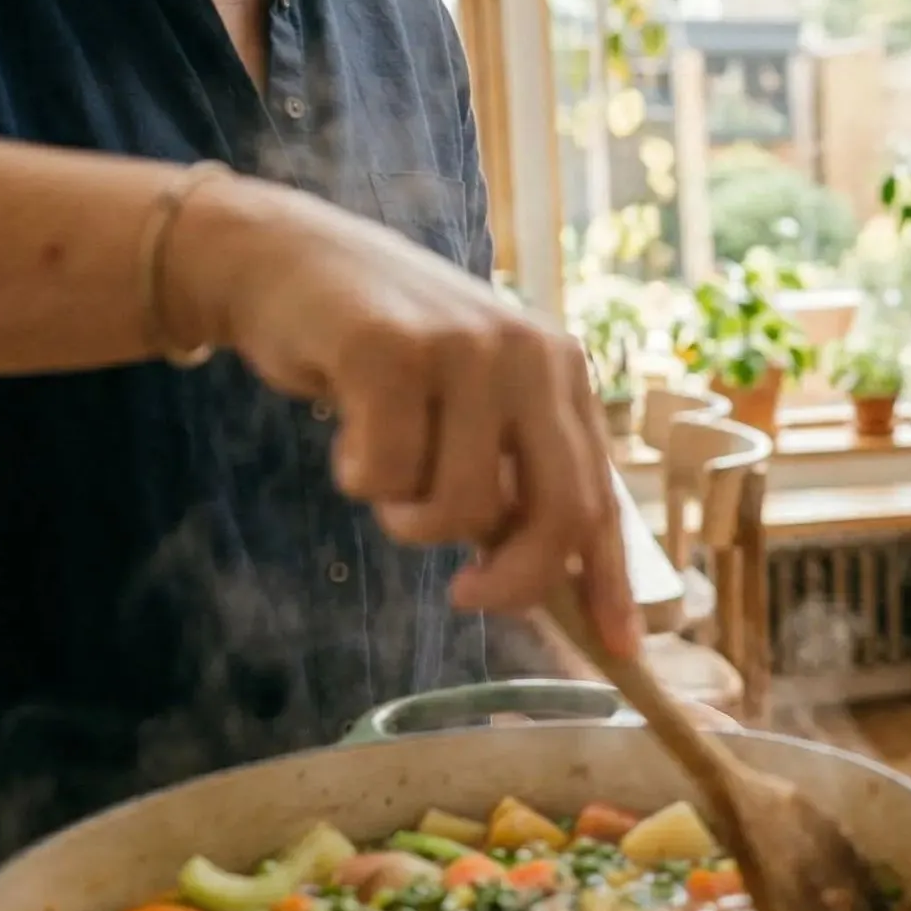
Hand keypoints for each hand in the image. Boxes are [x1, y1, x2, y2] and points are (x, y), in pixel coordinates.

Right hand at [164, 173, 640, 656]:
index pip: (599, 496)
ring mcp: (466, 347)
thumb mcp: (471, 409)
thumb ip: (510, 480)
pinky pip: (386, 475)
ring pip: (459, 506)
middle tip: (465, 595)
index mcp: (562, 372)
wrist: (288, 260)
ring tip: (385, 464)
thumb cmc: (384, 356)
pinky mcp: (391, 351)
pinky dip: (360, 478)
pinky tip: (348, 430)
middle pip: (558, 513)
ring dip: (408, 517)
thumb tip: (545, 587)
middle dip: (515, 579)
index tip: (622, 650)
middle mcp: (531, 354)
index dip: (610, 580)